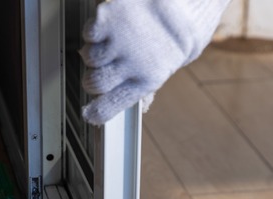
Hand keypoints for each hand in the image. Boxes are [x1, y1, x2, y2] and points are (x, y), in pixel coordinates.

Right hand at [79, 0, 229, 124]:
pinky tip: (109, 29)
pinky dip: (94, 32)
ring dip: (95, 53)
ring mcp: (120, 40)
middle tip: (102, 69)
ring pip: (89, 58)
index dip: (95, 112)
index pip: (109, 106)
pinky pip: (88, 33)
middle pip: (94, 83)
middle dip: (93, 79)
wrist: (184, 8)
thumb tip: (130, 108)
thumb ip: (142, 89)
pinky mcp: (110, 19)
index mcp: (145, 81)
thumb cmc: (171, 41)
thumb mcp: (161, 71)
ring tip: (111, 45)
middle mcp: (131, 63)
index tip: (88, 113)